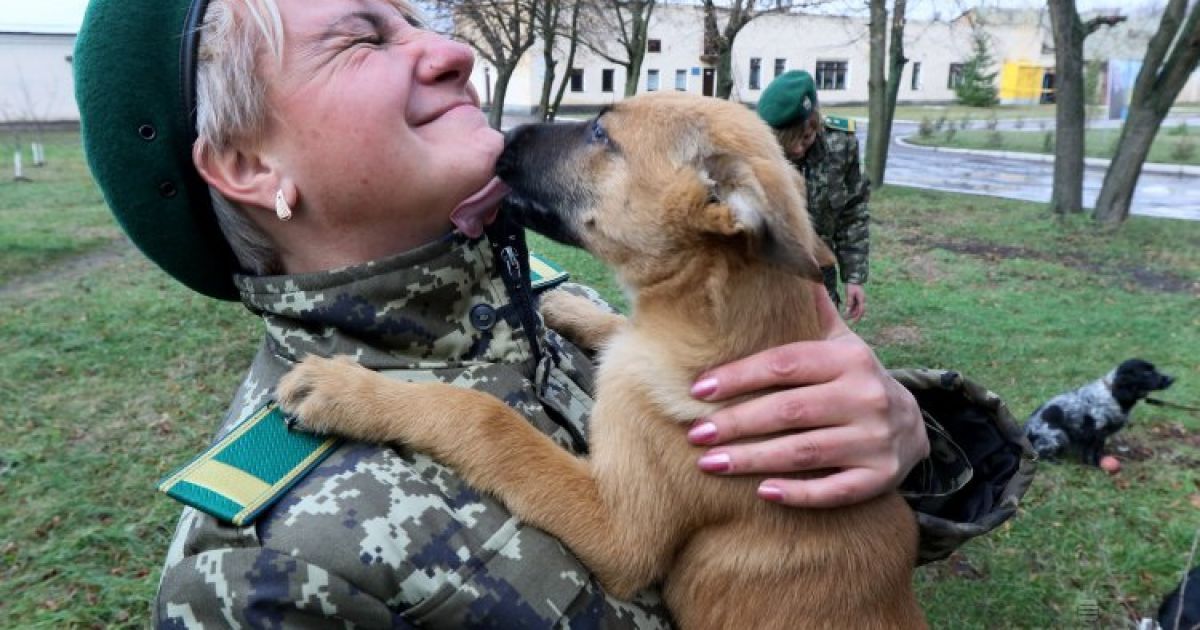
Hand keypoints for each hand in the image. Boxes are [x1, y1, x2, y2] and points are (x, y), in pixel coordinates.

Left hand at [686, 282, 927, 507]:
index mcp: (849, 359)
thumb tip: (787, 252)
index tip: (699, 388)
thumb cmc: (856, 381)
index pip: (785, 364)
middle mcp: (866, 397)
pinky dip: (798, 492)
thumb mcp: (842, 342)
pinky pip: (833, 490)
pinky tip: (763, 492)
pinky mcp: (879, 479)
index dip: (740, 375)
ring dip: (753, 460)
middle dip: (737, 423)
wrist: (915, 428)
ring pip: (804, 453)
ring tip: (709, 463)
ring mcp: (875, 441)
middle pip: (789, 411)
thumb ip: (812, 310)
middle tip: (695, 433)